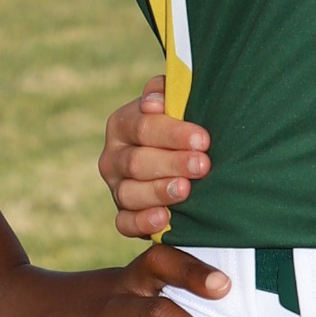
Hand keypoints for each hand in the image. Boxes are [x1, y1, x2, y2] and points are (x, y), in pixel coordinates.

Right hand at [100, 76, 212, 238]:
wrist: (184, 156)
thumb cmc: (183, 126)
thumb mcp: (176, 104)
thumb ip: (167, 93)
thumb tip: (155, 102)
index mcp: (122, 125)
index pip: (142, 127)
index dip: (172, 132)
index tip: (202, 139)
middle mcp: (113, 157)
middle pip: (137, 161)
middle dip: (172, 162)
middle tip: (202, 164)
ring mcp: (116, 188)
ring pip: (129, 193)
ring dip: (158, 191)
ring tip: (185, 189)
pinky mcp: (124, 215)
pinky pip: (124, 223)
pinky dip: (142, 222)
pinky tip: (163, 218)